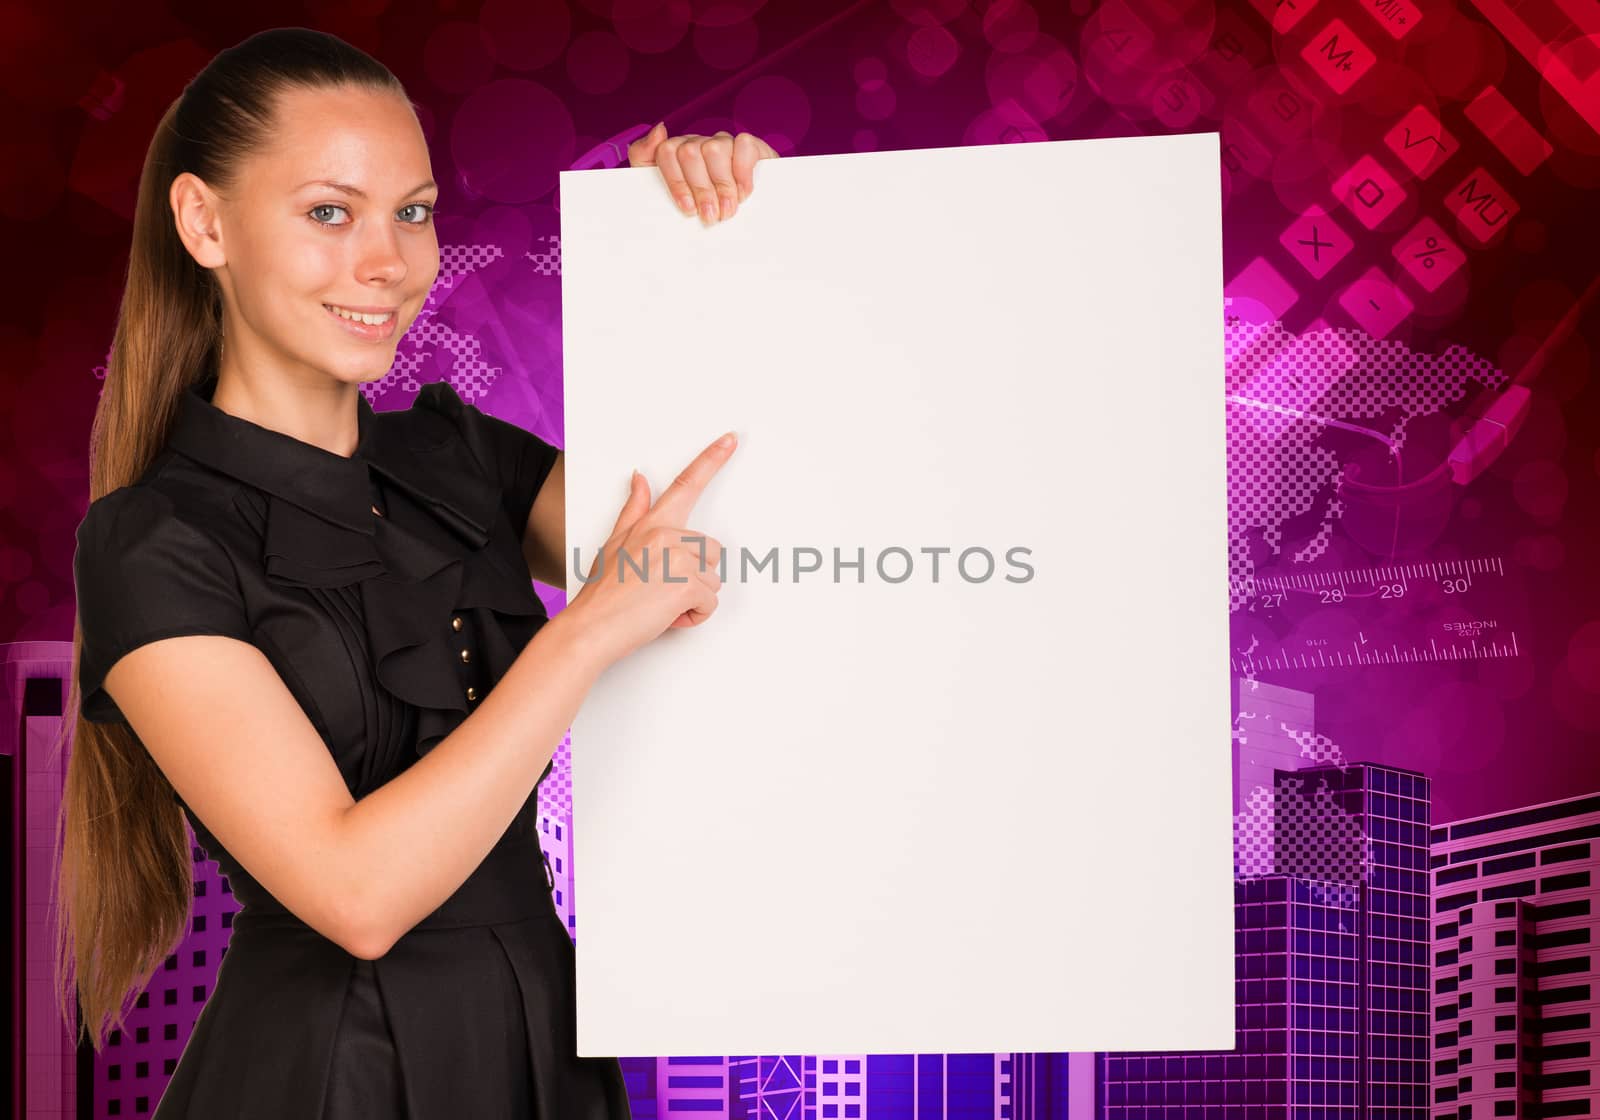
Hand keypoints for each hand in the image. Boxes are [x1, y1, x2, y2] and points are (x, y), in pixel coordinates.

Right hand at [563, 431, 738, 668]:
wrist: (590, 628)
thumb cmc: (602, 592)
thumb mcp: (614, 543)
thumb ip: (634, 510)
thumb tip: (640, 478)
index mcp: (653, 523)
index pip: (686, 485)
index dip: (712, 460)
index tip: (730, 440)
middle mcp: (668, 535)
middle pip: (711, 551)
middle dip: (694, 575)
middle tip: (661, 590)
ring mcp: (679, 559)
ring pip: (713, 579)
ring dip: (693, 598)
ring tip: (660, 605)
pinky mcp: (688, 584)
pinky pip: (710, 602)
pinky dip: (694, 616)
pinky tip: (668, 616)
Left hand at [627, 123, 780, 225]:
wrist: (740, 219)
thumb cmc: (698, 208)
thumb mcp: (663, 192)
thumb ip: (645, 157)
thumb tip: (659, 129)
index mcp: (675, 152)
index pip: (666, 152)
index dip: (676, 182)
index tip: (688, 208)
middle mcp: (698, 143)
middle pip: (690, 153)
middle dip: (701, 189)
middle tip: (710, 215)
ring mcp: (723, 142)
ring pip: (715, 149)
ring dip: (723, 185)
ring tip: (727, 210)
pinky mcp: (749, 146)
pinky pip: (743, 145)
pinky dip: (742, 171)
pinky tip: (743, 192)